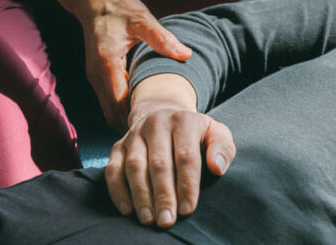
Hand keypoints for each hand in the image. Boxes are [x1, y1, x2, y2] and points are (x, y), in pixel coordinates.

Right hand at [78, 0, 191, 129]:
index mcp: (107, 64)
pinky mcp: (97, 75)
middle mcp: (97, 75)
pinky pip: (108, 100)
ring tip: (154, 117)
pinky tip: (141, 102)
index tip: (160, 120)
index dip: (138, 116)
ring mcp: (94, 76)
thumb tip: (186, 54)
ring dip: (127, 117)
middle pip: (112, 114)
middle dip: (133, 123)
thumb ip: (162, 38)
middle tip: (160, 125)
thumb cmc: (119, 8)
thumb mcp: (142, 19)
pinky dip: (122, 107)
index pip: (119, 105)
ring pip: (108, 110)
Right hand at [105, 77, 235, 227]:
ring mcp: (135, 134)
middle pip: (159, 162)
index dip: (187, 184)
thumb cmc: (194, 134)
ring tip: (148, 219)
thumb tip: (217, 167)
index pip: (186, 155)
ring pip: (135, 166)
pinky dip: (117, 190)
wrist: (164, 115)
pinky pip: (113, 169)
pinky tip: (127, 210)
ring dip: (141, 195)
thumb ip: (222, 148)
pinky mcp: (118, 146)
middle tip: (167, 220)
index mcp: (183, 121)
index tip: (188, 210)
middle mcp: (156, 124)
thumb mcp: (215, 133)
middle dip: (164, 194)